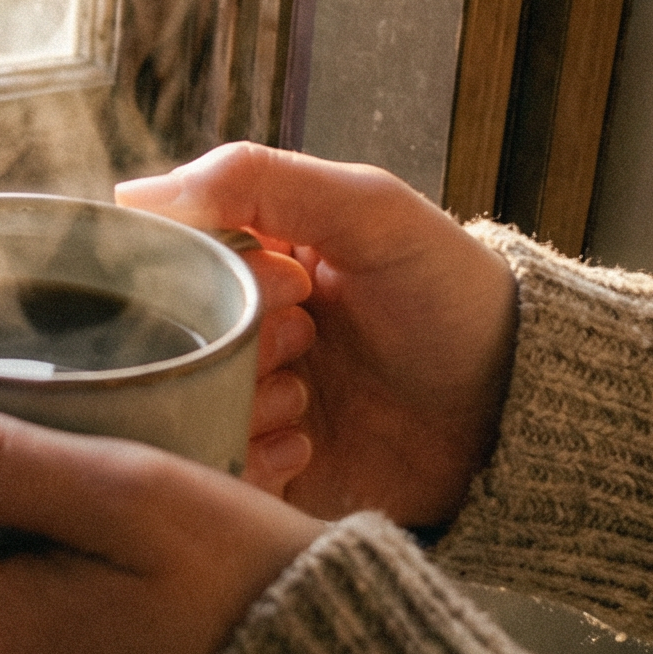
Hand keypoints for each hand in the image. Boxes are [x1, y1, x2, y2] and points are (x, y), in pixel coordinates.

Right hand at [117, 142, 516, 527]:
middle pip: (169, 339)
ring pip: (182, 407)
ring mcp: (248, 402)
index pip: (166, 259)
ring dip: (239, 399)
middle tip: (302, 337)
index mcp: (248, 259)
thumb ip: (257, 180)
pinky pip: (213, 473)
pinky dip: (248, 457)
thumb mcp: (368, 209)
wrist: (519, 410)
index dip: (204, 270)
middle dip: (230, 340)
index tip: (284, 277)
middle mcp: (237, 331)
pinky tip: (304, 441)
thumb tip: (133, 196)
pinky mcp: (264, 472)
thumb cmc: (452, 295)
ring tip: (305, 395)